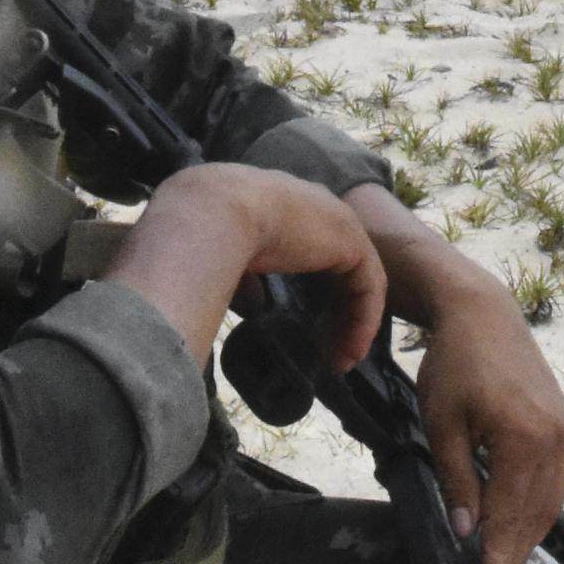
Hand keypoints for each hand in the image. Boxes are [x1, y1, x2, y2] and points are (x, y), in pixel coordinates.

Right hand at [104, 164, 383, 374]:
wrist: (208, 215)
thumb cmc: (195, 235)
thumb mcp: (216, 256)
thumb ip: (238, 277)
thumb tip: (246, 305)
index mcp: (277, 203)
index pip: (304, 245)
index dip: (307, 290)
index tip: (300, 329)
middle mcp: (309, 204)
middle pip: (336, 261)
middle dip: (336, 308)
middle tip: (327, 350)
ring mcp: (333, 218)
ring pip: (355, 275)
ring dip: (352, 320)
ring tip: (340, 360)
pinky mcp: (349, 239)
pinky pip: (368, 284)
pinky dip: (364, 319)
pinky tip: (350, 350)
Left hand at [353, 189, 563, 563]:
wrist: (482, 312)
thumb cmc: (453, 364)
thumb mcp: (442, 423)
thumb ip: (458, 480)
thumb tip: (467, 532)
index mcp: (523, 437)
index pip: (510, 513)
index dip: (500, 557)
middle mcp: (554, 436)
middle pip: (538, 513)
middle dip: (518, 555)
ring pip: (551, 499)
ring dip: (530, 535)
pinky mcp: (563, 422)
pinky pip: (554, 478)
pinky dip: (538, 507)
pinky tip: (520, 524)